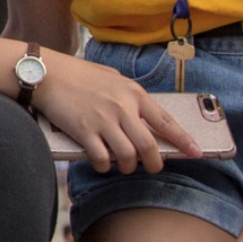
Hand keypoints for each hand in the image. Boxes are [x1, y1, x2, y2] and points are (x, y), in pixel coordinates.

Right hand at [34, 54, 201, 173]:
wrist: (47, 74)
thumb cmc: (78, 74)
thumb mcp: (111, 77)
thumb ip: (129, 95)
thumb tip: (143, 115)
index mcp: (133, 92)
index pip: (165, 120)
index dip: (183, 140)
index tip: (196, 153)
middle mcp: (122, 107)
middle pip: (149, 146)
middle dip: (155, 163)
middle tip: (153, 168)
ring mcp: (103, 120)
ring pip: (128, 156)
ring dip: (129, 167)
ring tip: (125, 166)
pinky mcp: (84, 132)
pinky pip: (102, 159)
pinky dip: (105, 166)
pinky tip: (101, 163)